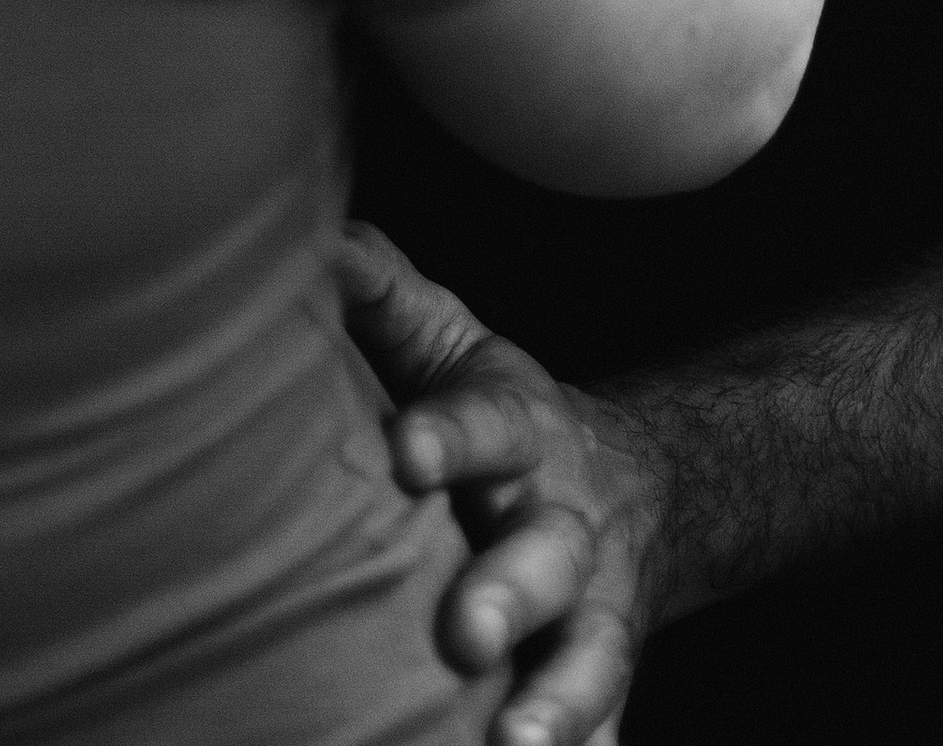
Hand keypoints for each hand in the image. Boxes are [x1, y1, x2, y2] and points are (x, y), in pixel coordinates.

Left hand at [336, 226, 661, 745]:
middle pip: (546, 556)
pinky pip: (605, 724)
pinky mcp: (603, 677)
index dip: (450, 438)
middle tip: (463, 631)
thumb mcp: (451, 344)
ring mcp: (592, 609)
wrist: (629, 488)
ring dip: (556, 705)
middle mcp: (564, 522)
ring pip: (587, 656)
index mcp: (521, 430)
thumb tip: (314, 244)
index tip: (405, 455)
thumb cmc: (495, 415)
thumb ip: (385, 296)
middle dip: (508, 593)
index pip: (488, 426)